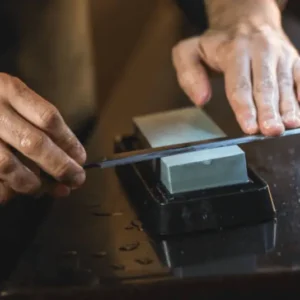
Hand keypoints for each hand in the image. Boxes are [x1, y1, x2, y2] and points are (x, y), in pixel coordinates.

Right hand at [0, 73, 86, 203]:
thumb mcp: (15, 103)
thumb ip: (42, 129)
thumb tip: (72, 166)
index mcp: (8, 90)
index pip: (48, 118)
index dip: (69, 142)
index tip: (81, 159)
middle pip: (34, 143)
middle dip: (60, 167)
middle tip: (77, 179)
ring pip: (8, 165)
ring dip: (33, 183)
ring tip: (42, 188)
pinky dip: (7, 190)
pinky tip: (14, 190)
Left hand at [172, 23, 299, 135]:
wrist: (246, 18)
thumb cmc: (216, 43)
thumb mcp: (190, 52)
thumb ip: (189, 75)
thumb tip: (201, 100)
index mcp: (233, 50)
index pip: (239, 84)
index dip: (244, 108)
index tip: (248, 127)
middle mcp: (260, 50)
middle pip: (265, 86)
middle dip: (268, 111)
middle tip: (270, 131)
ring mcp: (279, 54)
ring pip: (284, 84)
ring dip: (287, 107)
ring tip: (288, 125)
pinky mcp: (293, 58)